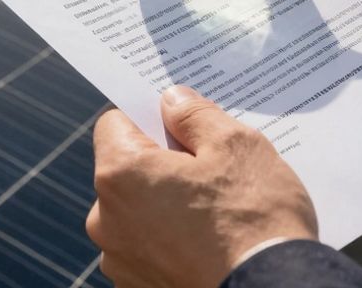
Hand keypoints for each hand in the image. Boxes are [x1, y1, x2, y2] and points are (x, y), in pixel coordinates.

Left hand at [86, 86, 317, 286]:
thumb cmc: (256, 220)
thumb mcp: (235, 145)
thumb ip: (194, 115)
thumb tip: (171, 101)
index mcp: (120, 174)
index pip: (115, 124)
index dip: (151, 120)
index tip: (184, 131)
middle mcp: (105, 220)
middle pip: (126, 171)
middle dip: (161, 166)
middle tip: (210, 173)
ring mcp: (120, 260)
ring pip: (137, 213)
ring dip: (165, 207)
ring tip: (215, 215)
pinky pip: (148, 249)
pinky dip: (171, 243)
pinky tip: (209, 245)